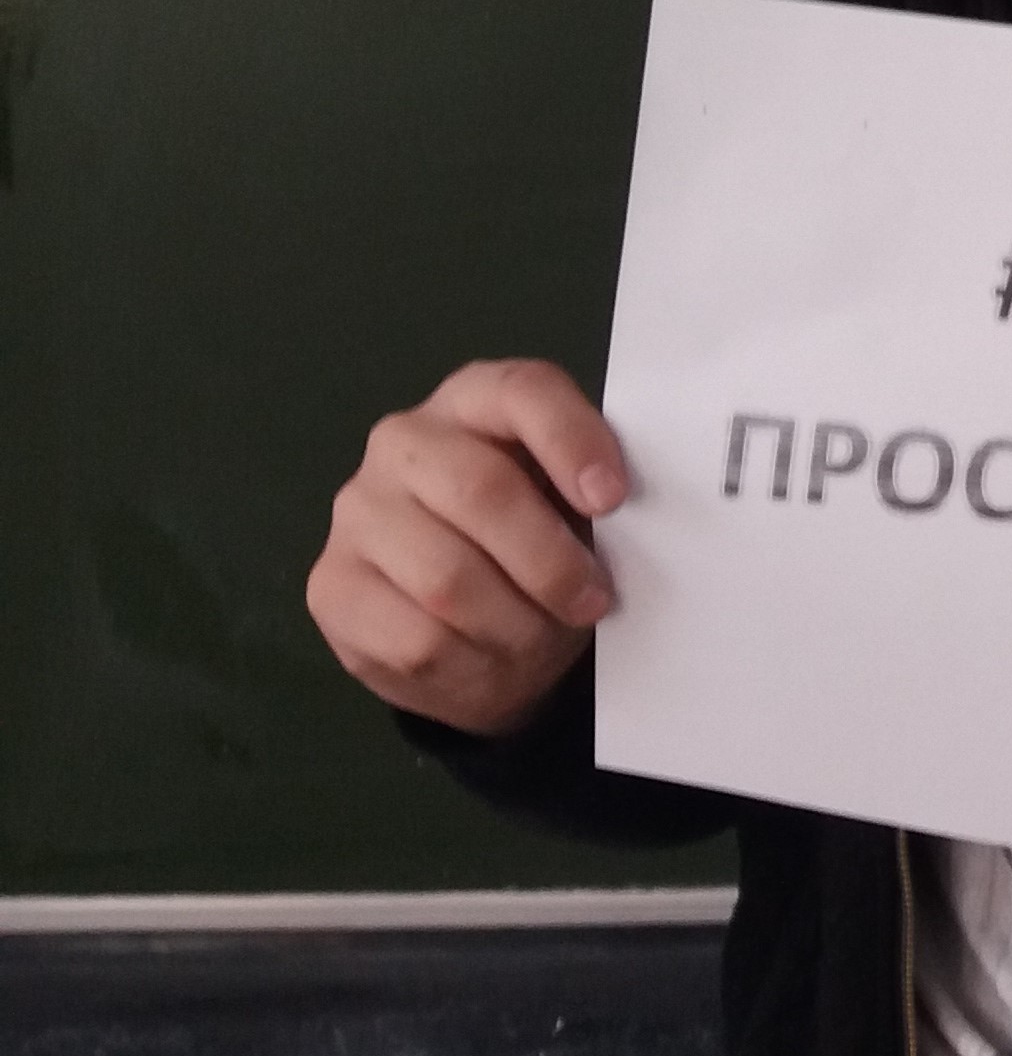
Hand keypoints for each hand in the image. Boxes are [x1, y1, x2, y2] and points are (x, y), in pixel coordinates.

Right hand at [306, 359, 626, 737]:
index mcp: (475, 399)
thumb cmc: (538, 544)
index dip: (572, 442)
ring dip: (515, 624)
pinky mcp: (331, 586)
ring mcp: (358, 512)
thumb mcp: (573, 509)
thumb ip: (594, 495)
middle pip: (481, 489)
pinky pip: (415, 638)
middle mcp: (405, 440)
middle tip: (593, 601)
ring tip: (544, 638)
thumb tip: (635, 514)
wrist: (471, 626)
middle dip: (550, 561)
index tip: (613, 499)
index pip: (523, 391)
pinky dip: (473, 664)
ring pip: (446, 577)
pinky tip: (492, 661)